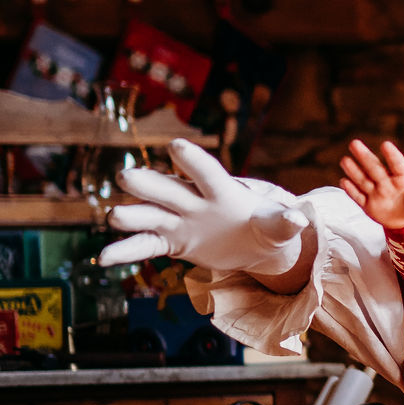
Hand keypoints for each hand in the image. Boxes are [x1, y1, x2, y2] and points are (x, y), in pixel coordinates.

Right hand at [102, 138, 309, 275]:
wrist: (254, 245)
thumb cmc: (268, 228)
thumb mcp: (279, 227)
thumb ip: (283, 222)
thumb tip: (300, 219)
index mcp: (221, 190)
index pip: (206, 172)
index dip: (192, 160)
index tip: (175, 145)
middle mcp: (194, 200)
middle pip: (169, 189)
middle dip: (149, 184)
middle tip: (126, 176)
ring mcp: (179, 220)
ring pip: (151, 216)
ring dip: (132, 216)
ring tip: (114, 217)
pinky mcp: (171, 241)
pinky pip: (145, 245)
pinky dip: (125, 252)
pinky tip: (103, 259)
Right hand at [340, 138, 403, 231]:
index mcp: (402, 176)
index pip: (397, 164)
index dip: (392, 156)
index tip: (385, 145)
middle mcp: (386, 181)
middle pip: (374, 167)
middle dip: (364, 157)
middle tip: (354, 143)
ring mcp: (376, 192)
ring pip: (364, 180)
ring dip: (354, 171)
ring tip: (345, 160)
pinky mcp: (368, 204)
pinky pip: (359, 197)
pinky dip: (352, 191)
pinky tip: (344, 181)